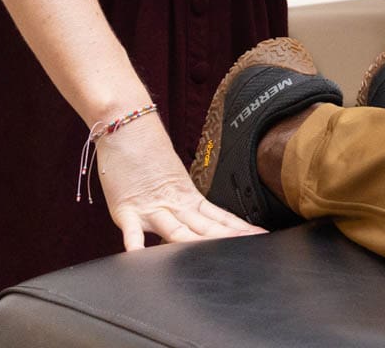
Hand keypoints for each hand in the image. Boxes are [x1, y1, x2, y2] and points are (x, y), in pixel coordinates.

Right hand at [92, 115, 264, 249]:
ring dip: (195, 243)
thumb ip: (183, 201)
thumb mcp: (172, 179)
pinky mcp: (125, 209)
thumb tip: (200, 221)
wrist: (124, 125)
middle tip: (251, 244)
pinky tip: (142, 258)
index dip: (239, 228)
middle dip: (228, 238)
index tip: (259, 236)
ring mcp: (149, 208)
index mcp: (186, 197)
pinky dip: (135, 244)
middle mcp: (172, 205)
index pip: (218, 217)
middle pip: (204, 227)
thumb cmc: (144, 152)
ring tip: (214, 254)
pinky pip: (131, 231)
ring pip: (176, 231)